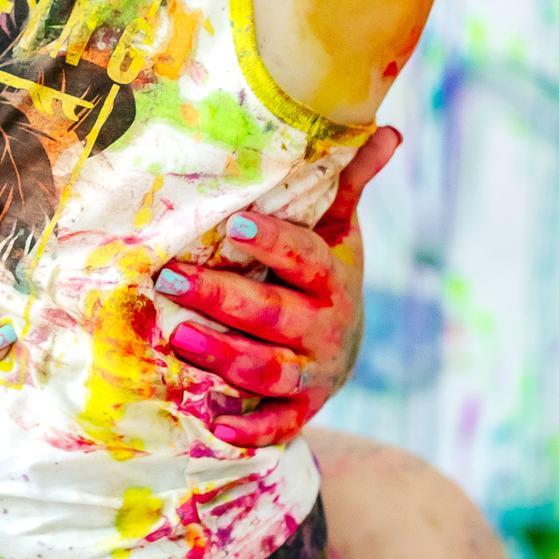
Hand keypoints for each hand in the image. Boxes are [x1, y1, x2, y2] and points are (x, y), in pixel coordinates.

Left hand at [154, 126, 399, 448]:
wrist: (342, 348)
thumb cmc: (325, 274)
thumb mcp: (339, 229)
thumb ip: (350, 183)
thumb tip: (387, 129)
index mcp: (332, 278)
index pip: (306, 258)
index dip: (274, 243)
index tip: (234, 226)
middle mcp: (325, 328)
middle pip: (272, 315)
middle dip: (221, 299)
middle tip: (171, 279)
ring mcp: (312, 373)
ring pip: (268, 370)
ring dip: (223, 357)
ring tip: (178, 338)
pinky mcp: (300, 410)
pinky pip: (276, 425)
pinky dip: (248, 428)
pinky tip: (213, 422)